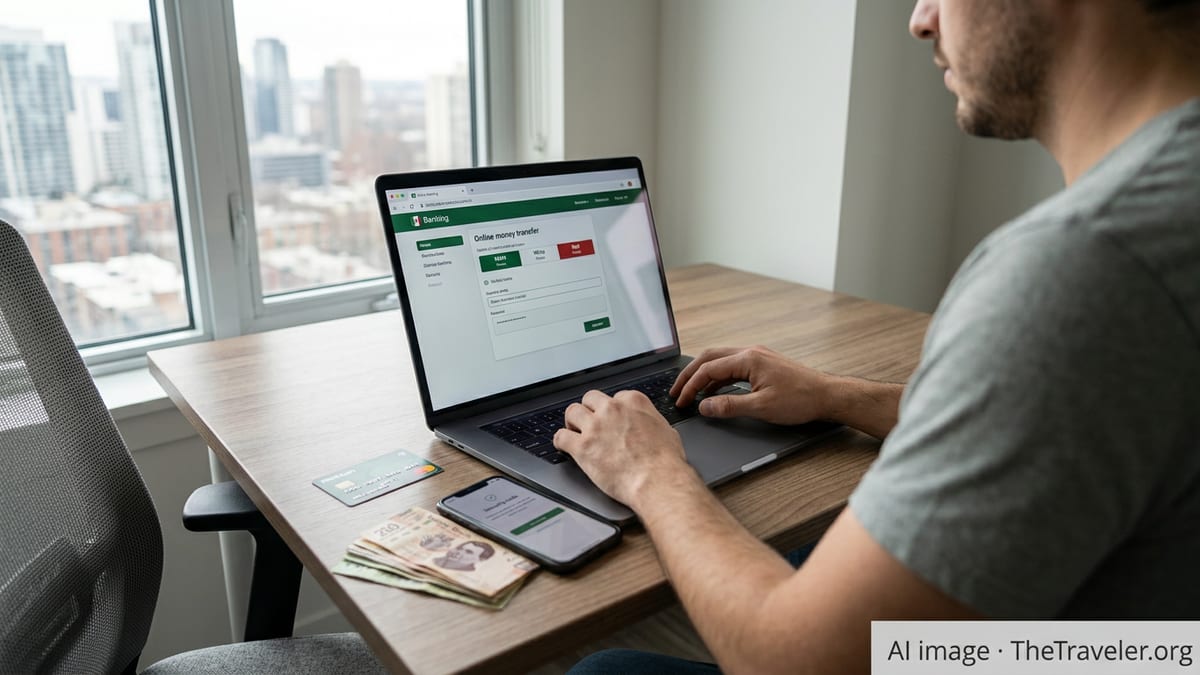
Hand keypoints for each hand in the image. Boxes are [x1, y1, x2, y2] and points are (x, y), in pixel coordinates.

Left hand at [553, 389, 693, 507]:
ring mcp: (595, 427)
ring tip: (574, 432)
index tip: (611, 420)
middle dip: (589, 410)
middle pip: (590, 399)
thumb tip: (650, 427)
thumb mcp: (667, 431)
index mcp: (634, 402)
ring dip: (572, 422)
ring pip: (572, 412)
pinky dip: (560, 442)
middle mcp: (612, 410)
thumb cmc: (666, 462)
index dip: (612, 410)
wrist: (657, 481)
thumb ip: (652, 423)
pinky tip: (563, 446)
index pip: (616, 397)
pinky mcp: (582, 447)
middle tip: (590, 423)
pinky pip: (561, 437)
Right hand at [671, 346, 834, 424]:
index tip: (681, 401)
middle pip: (709, 358)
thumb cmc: (800, 400)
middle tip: (676, 391)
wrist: (827, 395)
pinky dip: (718, 377)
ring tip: (691, 392)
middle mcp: (750, 352)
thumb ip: (730, 406)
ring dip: (703, 375)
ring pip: (720, 360)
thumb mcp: (762, 407)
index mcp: (748, 359)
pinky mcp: (762, 364)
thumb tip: (704, 406)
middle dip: (690, 375)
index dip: (690, 386)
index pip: (708, 369)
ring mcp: (757, 356)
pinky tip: (714, 392)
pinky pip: (732, 366)